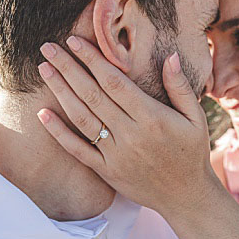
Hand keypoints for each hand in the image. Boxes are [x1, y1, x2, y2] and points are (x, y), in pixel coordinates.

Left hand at [35, 35, 220, 212]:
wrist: (186, 197)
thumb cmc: (192, 152)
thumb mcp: (196, 118)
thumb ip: (180, 87)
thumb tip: (168, 56)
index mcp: (152, 118)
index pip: (115, 82)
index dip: (93, 60)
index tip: (75, 41)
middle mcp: (131, 135)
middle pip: (92, 95)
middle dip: (68, 68)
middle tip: (48, 47)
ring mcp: (116, 154)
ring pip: (81, 118)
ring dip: (60, 91)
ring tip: (44, 69)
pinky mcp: (106, 171)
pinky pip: (78, 150)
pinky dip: (58, 133)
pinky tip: (42, 114)